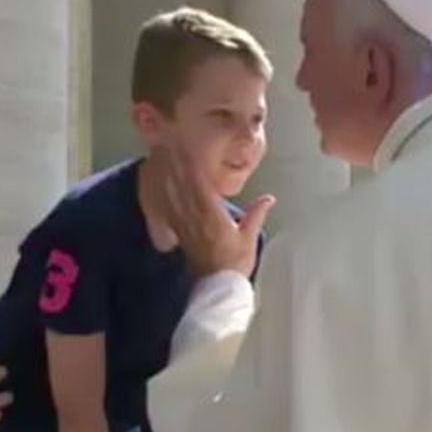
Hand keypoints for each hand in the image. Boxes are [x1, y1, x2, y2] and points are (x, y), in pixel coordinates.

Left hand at [154, 145, 274, 276]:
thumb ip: (256, 215)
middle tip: (170, 144)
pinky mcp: (180, 231)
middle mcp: (195, 218)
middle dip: (176, 164)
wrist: (217, 287)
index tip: (187, 149)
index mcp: (212, 216)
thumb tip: (268, 198)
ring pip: (174, 194)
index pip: (199, 185)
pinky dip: (166, 192)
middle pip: (182, 185)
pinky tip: (162, 182)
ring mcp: (185, 225)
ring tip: (164, 157)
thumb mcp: (249, 238)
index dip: (192, 166)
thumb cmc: (235, 264)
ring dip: (168, 175)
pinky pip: (170, 207)